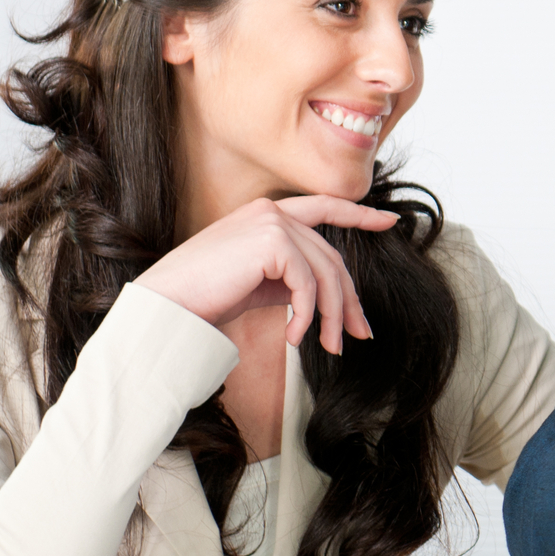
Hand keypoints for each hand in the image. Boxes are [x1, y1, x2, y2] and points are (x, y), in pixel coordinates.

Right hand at [136, 196, 397, 352]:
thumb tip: (328, 298)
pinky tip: (293, 337)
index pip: (324, 208)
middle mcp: (271, 210)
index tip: (389, 222)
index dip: (359, 215)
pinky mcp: (271, 241)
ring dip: (331, 316)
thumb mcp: (258, 283)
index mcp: (266, 214)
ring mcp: (271, 222)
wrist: (165, 306)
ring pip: (325, 273)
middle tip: (360, 334)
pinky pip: (308, 284)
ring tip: (330, 347)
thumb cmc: (204, 298)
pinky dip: (307, 315)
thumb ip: (291, 277)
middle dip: (348, 300)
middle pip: (331, 257)